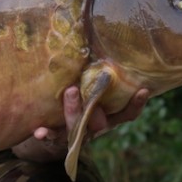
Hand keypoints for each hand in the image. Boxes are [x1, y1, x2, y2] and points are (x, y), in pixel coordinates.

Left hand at [12, 86, 148, 161]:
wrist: (52, 138)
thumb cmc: (76, 106)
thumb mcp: (89, 95)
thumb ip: (95, 80)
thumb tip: (94, 40)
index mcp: (106, 118)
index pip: (126, 114)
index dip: (136, 104)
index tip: (143, 89)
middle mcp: (94, 128)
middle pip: (99, 121)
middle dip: (94, 105)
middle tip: (83, 85)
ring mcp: (77, 136)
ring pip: (77, 127)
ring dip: (73, 110)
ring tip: (70, 91)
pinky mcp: (58, 141)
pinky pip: (52, 139)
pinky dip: (46, 134)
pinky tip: (38, 132)